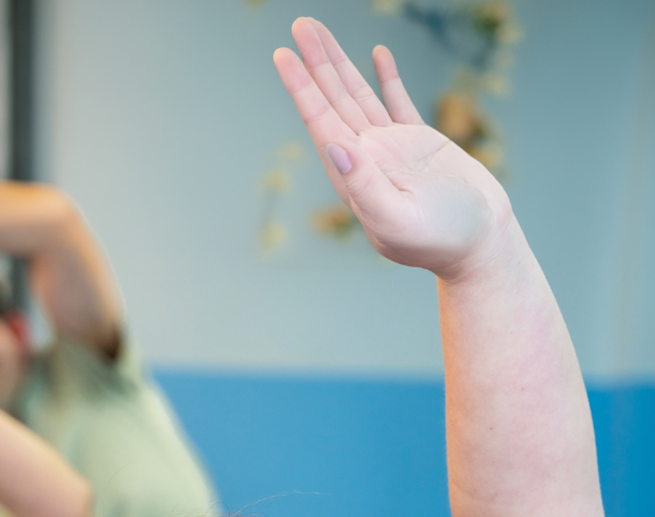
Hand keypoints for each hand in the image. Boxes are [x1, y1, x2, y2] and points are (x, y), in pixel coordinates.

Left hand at [274, 20, 511, 278]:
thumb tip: (336, 149)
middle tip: (300, 24)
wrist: (481, 244)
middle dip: (316, 63)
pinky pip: (397, 102)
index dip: (302, 89)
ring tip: (319, 33)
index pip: (322, 123)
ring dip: (339, 65)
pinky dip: (385, 77)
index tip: (284, 55)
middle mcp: (367, 159)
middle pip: (334, 101)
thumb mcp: (399, 218)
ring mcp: (392, 149)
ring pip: (358, 96)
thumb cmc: (442, 238)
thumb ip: (365, 186)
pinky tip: (376, 54)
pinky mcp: (420, 143)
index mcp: (355, 176)